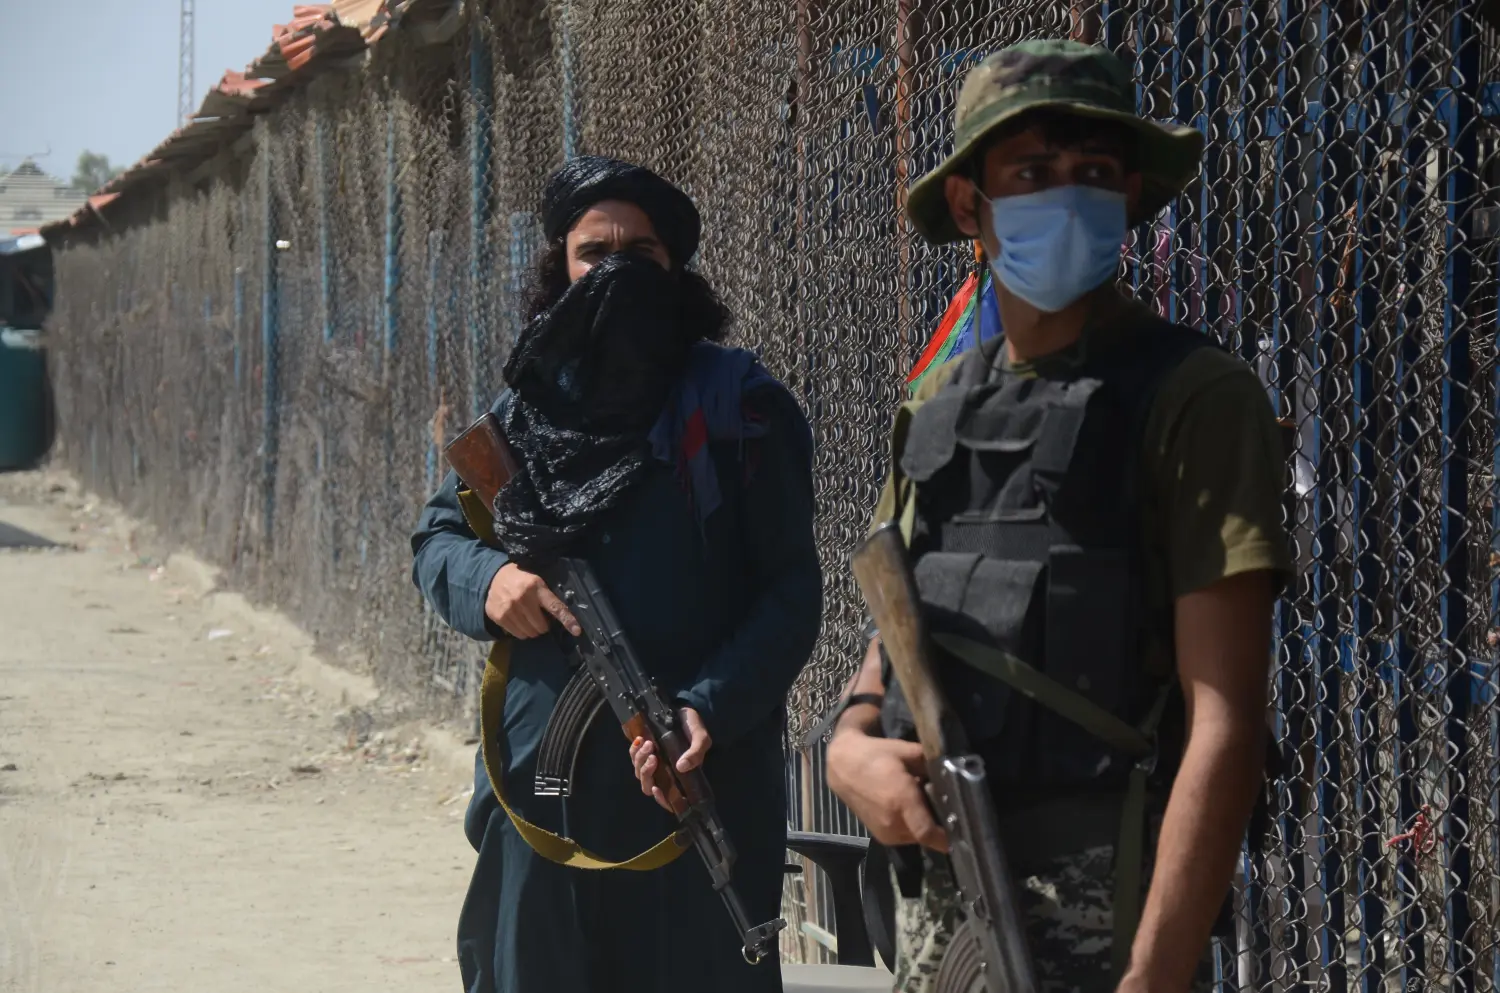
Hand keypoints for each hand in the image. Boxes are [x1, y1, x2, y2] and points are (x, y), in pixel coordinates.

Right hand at [484, 563, 581, 638]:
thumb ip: (547, 596)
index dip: (567, 620)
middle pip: (541, 626)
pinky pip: (517, 634)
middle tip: (540, 618)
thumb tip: (562, 617)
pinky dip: (521, 631)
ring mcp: (509, 609)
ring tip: (528, 619)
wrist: (494, 576)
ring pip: (530, 633)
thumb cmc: (521, 580)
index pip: (555, 608)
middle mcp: (522, 598)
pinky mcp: (499, 616)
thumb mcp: (537, 581)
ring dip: (532, 630)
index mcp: (536, 587)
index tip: (577, 631)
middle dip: (544, 626)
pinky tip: (518, 621)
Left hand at [629, 708, 711, 811]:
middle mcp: (665, 772)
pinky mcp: (644, 751)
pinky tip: (639, 740)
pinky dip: (634, 751)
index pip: (669, 797)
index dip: (661, 798)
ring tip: (649, 743)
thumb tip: (681, 767)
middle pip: (648, 785)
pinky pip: (633, 757)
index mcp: (680, 775)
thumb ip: (695, 754)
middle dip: (647, 773)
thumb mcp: (701, 739)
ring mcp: (653, 762)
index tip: (656, 789)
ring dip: (640, 760)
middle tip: (653, 756)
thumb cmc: (693, 726)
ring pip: (639, 772)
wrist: (683, 709)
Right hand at [826, 730, 948, 851]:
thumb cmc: (876, 755)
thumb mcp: (907, 752)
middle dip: (939, 826)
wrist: (843, 767)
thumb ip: (931, 764)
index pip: (928, 833)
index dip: (947, 837)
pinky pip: (906, 837)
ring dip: (924, 826)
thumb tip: (953, 774)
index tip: (962, 831)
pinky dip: (912, 827)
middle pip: (928, 835)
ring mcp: (886, 832)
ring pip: (917, 838)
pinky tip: (910, 810)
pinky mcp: (880, 836)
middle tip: (947, 810)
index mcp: (901, 800)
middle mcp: (893, 822)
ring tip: (926, 807)